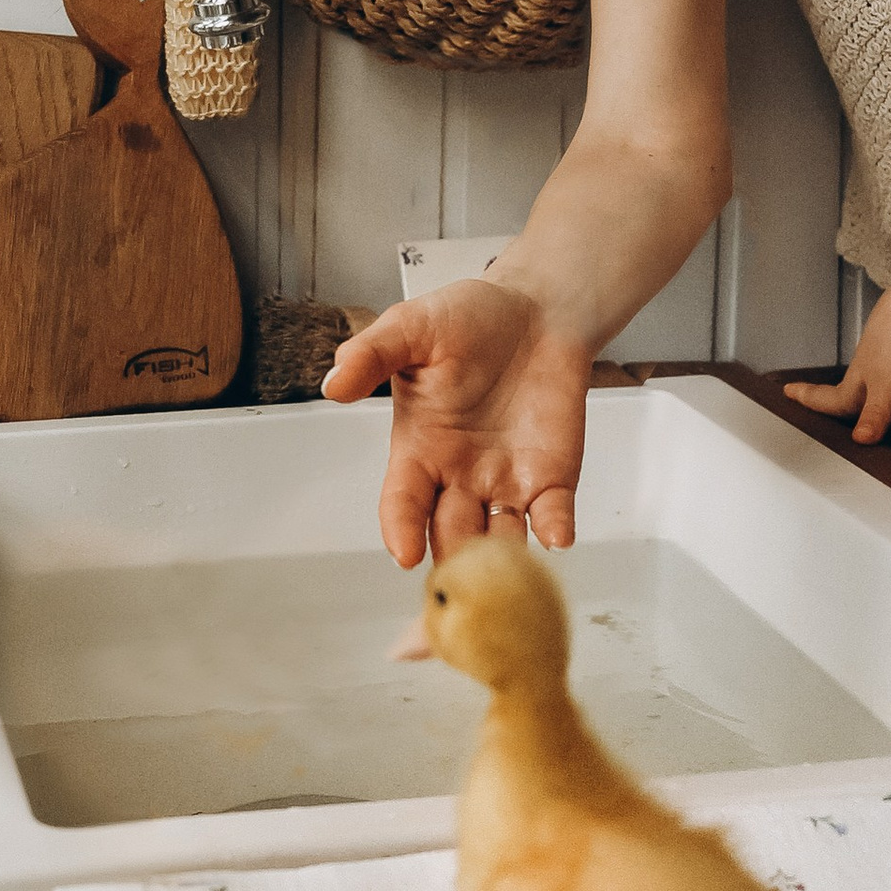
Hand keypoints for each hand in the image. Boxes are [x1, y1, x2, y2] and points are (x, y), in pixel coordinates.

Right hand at [323, 280, 594, 564]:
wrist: (536, 308)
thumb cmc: (469, 318)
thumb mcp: (411, 327)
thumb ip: (372, 353)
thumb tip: (333, 384)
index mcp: (419, 450)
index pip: (402, 503)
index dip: (401, 530)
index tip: (404, 554)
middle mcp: (459, 477)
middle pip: (450, 536)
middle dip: (453, 562)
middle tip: (459, 581)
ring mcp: (506, 482)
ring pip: (499, 540)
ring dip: (503, 559)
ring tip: (505, 570)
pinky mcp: (552, 479)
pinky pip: (552, 515)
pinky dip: (555, 531)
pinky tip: (557, 535)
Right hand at [783, 278, 890, 447]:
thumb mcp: (887, 384)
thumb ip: (876, 415)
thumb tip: (861, 441)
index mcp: (855, 382)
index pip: (827, 399)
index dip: (807, 398)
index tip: (787, 391)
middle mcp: (867, 371)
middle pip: (844, 391)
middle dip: (827, 398)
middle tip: (810, 398)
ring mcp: (885, 359)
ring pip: (867, 382)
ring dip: (859, 391)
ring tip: (853, 398)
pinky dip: (888, 380)